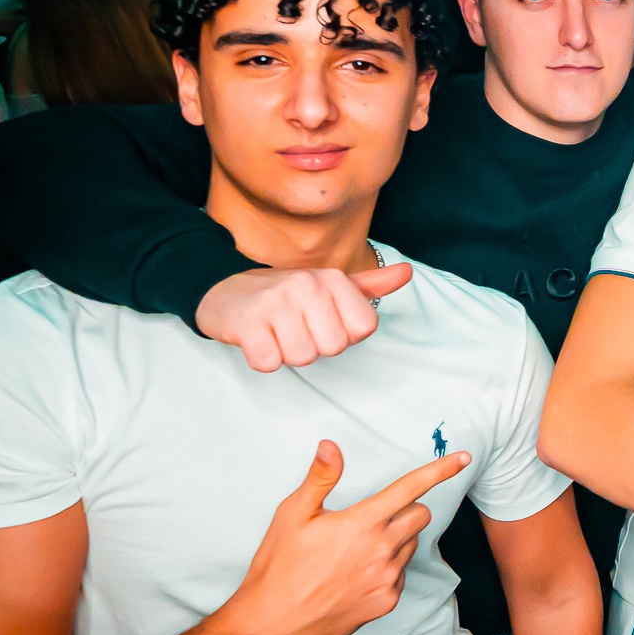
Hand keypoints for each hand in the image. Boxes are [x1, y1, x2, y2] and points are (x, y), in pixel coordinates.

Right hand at [197, 263, 414, 372]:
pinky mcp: (247, 323)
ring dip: (287, 353)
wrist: (226, 292)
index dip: (344, 334)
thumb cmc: (286, 296)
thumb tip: (408, 272)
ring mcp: (275, 302)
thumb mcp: (330, 286)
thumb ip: (371, 285)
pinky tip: (258, 339)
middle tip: (296, 328)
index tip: (322, 322)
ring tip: (276, 332)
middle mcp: (307, 285)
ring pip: (303, 358)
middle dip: (315, 346)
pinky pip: (269, 362)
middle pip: (334, 347)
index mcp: (332, 278)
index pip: (364, 329)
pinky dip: (263, 358)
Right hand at [217, 442, 467, 634]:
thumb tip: (331, 446)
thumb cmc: (279, 567)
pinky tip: (356, 575)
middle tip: (372, 517)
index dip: (440, 469)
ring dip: (396, 539)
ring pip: (411, 545)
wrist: (274, 624)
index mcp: (362, 523)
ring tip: (355, 550)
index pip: (411, 488)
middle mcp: (382, 550)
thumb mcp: (292, 515)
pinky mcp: (387, 602)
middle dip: (406, 509)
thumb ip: (319, 478)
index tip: (464, 457)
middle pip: (420, 515)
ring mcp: (387, 578)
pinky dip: (387, 569)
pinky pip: (400, 575)